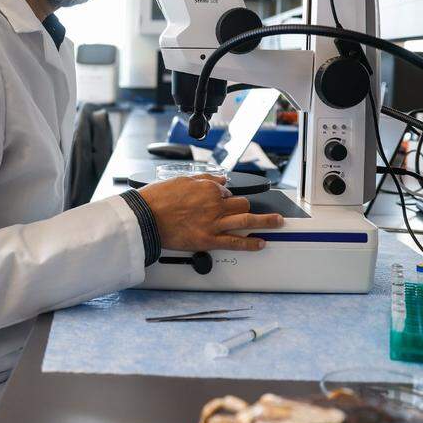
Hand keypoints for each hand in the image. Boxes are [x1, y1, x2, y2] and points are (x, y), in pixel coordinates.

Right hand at [137, 174, 282, 252]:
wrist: (145, 217)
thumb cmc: (157, 199)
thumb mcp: (181, 180)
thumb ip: (204, 180)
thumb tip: (219, 179)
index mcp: (208, 188)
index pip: (226, 191)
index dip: (225, 197)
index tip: (223, 201)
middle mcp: (214, 204)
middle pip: (241, 204)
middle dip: (243, 207)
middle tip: (246, 211)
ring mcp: (214, 223)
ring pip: (247, 220)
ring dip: (266, 221)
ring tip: (278, 222)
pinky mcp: (209, 240)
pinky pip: (235, 241)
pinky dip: (250, 243)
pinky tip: (261, 243)